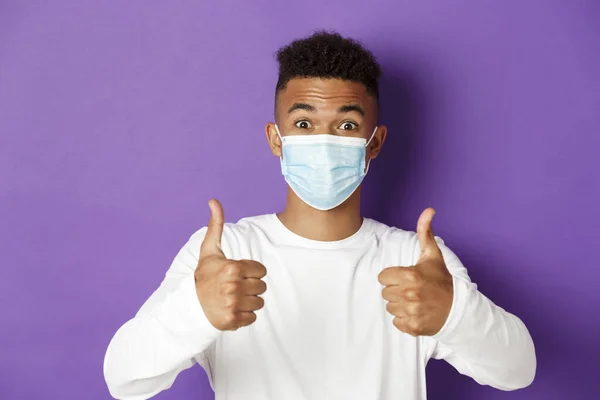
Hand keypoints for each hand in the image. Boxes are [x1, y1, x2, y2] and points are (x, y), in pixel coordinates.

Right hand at [194, 199, 266, 330]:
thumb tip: (214, 201)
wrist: (189, 305)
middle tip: (234, 288)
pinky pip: (252, 318)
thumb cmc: (204, 276)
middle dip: (251, 287)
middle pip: (262, 287)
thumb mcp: (209, 251)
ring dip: (249, 302)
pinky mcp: (233, 321)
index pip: (261, 270)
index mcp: (232, 267)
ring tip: (234, 299)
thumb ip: (216, 225)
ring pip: (259, 303)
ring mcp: (233, 304)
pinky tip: (232, 310)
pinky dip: (244, 316)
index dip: (251, 272)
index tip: (237, 274)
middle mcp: (233, 286)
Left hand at [378, 208, 452, 335]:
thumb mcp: (433, 255)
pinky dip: (404, 320)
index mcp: (410, 276)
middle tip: (412, 289)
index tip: (406, 277)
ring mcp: (411, 312)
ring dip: (400, 305)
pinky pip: (396, 322)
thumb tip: (429, 210)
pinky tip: (416, 313)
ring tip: (415, 301)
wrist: (459, 308)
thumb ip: (425, 232)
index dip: (393, 276)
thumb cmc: (442, 281)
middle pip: (385, 292)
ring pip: (390, 308)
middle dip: (396, 290)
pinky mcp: (413, 327)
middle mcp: (409, 294)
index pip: (383, 277)